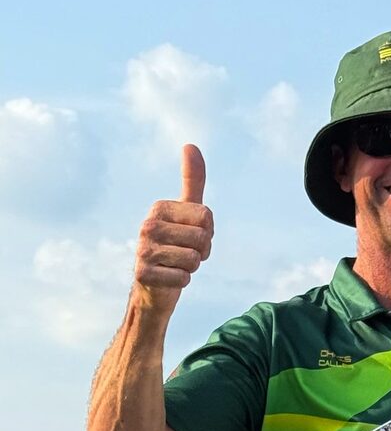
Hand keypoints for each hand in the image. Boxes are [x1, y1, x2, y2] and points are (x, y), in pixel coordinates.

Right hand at [133, 145, 213, 315]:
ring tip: (177, 265)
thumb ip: (192, 182)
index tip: (192, 237)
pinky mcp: (143, 273)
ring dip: (192, 268)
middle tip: (186, 254)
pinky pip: (183, 278)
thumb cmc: (176, 246)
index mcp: (160, 207)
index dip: (208, 233)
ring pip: (194, 260)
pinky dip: (182, 281)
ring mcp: (143, 249)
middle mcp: (148, 225)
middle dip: (202, 252)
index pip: (207, 217)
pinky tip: (169, 278)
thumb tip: (191, 145)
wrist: (154, 285)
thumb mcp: (187, 213)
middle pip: (203, 239)